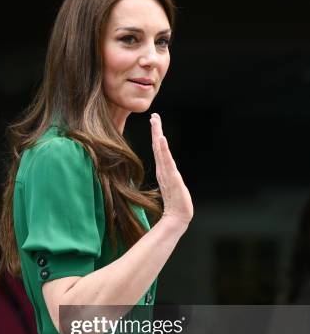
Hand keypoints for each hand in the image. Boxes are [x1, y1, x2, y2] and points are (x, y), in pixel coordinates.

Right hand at [150, 113, 193, 227]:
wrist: (178, 217)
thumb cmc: (176, 205)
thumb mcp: (173, 187)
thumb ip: (169, 180)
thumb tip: (167, 177)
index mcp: (164, 170)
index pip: (159, 150)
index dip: (156, 135)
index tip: (155, 122)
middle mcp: (164, 169)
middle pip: (158, 146)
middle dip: (156, 130)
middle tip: (154, 116)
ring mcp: (166, 172)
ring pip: (161, 151)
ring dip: (158, 135)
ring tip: (155, 123)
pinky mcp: (171, 177)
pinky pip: (166, 160)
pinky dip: (163, 149)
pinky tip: (160, 139)